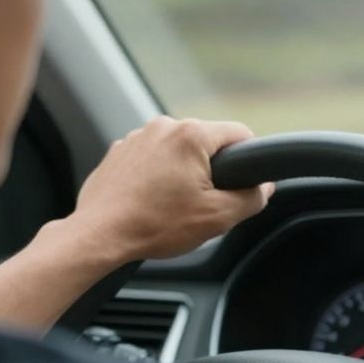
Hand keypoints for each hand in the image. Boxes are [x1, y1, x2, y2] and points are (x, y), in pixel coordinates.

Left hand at [55, 116, 272, 262]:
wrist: (100, 236)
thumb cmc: (154, 225)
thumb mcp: (218, 218)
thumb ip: (251, 198)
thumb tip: (264, 187)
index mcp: (191, 135)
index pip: (240, 134)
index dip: (249, 160)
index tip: (242, 184)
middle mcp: (163, 126)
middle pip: (207, 143)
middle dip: (210, 171)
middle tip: (202, 204)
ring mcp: (137, 137)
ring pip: (177, 151)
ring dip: (182, 173)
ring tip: (171, 206)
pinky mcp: (119, 151)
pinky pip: (151, 159)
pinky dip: (156, 177)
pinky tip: (150, 202)